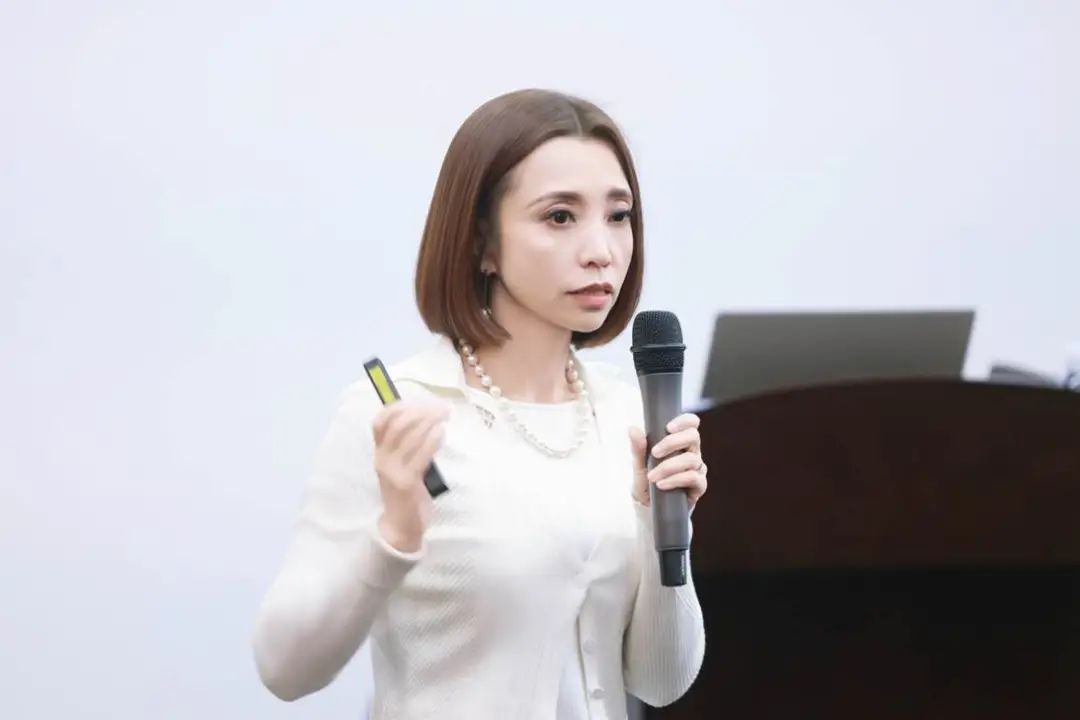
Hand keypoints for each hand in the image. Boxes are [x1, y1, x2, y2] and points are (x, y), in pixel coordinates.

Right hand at [372, 399, 448, 551]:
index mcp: (380, 453)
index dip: (398, 407)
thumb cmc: (407, 493)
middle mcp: (382, 459)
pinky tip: (442, 432)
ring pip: (407, 437)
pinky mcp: (406, 483)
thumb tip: (427, 417)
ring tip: (444, 415)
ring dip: (428, 421)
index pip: (379, 422)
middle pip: (396, 425)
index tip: (420, 401)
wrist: (401, 526)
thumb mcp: (403, 466)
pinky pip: (419, 456)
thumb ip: (409, 446)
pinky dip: (431, 440)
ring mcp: (393, 471)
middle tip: (440, 407)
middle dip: (419, 411)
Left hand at [629, 413, 707, 511]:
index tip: (668, 427)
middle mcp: (692, 452)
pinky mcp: (699, 486)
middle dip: (672, 442)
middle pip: (693, 436)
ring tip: (652, 476)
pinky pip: (693, 477)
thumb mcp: (639, 464)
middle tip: (654, 453)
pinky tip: (662, 484)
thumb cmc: (647, 480)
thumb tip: (632, 428)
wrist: (649, 507)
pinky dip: (675, 479)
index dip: (684, 421)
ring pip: (691, 459)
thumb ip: (638, 447)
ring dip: (669, 466)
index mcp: (680, 442)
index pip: (691, 424)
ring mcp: (697, 469)